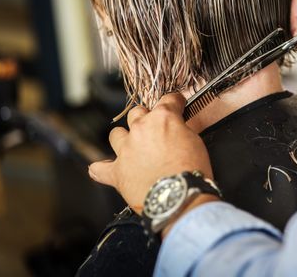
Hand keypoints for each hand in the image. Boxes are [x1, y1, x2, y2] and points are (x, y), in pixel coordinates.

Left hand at [88, 93, 213, 213]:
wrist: (180, 196)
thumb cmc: (191, 170)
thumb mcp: (196, 141)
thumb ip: (181, 130)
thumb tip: (177, 129)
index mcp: (163, 118)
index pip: (168, 100)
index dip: (175, 102)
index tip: (177, 104)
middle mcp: (141, 129)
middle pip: (137, 113)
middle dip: (146, 118)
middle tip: (156, 129)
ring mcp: (126, 150)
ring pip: (116, 134)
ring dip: (124, 138)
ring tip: (132, 146)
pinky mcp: (117, 172)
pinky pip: (99, 169)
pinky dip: (102, 169)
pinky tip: (105, 168)